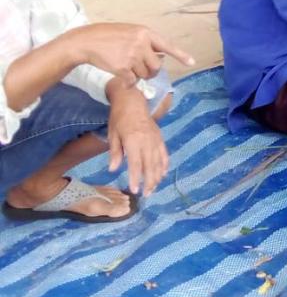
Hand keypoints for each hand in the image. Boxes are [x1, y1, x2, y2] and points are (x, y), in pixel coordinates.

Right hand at [65, 23, 193, 86]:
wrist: (85, 41)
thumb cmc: (107, 36)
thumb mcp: (129, 32)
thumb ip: (145, 42)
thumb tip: (161, 56)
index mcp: (145, 32)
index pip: (167, 45)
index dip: (180, 55)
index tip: (192, 62)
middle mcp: (141, 43)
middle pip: (157, 66)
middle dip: (150, 71)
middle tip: (140, 69)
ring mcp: (132, 55)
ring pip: (145, 74)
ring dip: (138, 75)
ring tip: (126, 66)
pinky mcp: (123, 67)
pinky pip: (132, 81)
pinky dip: (128, 82)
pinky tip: (120, 75)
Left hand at [105, 81, 169, 195]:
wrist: (133, 102)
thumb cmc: (119, 118)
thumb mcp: (112, 135)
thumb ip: (115, 153)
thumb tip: (114, 169)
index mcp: (133, 141)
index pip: (135, 164)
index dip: (136, 178)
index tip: (134, 190)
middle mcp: (147, 142)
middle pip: (150, 166)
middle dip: (149, 182)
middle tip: (147, 194)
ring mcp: (155, 140)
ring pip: (158, 162)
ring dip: (157, 177)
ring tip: (154, 188)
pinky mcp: (160, 138)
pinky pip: (164, 154)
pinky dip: (164, 165)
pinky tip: (163, 174)